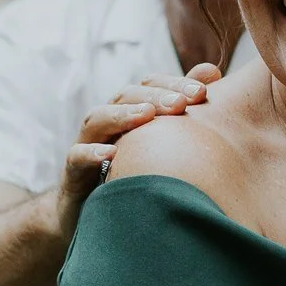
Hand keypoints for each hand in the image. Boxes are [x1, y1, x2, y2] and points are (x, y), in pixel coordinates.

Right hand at [55, 63, 221, 231]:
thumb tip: (212, 71)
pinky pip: (76, 157)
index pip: (150, 85)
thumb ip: (182, 105)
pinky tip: (111, 154)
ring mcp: (87, 145)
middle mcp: (108, 123)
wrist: (91, 214)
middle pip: (125, 96)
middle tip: (180, 104)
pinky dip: (91, 153)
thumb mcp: (159, 140)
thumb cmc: (133, 171)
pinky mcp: (73, 174)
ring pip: (97, 119)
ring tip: (147, 115)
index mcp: (131, 111)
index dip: (173, 84)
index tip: (202, 93)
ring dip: (122, 114)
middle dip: (154, 96)